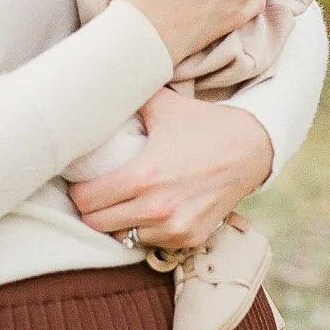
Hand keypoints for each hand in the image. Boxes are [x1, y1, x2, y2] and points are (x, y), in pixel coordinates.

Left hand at [67, 87, 274, 250]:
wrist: (251, 149)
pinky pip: (152, 243)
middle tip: (95, 194)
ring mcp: (175, 228)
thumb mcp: (163, 106)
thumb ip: (128, 100)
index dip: (78, 191)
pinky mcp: (190, 239)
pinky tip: (149, 211)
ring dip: (118, 223)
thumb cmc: (203, 125)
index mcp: (144, 176)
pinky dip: (145, 230)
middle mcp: (158, 208)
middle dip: (92, 209)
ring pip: (123, 237)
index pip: (87, 201)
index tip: (81, 182)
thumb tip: (98, 86)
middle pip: (98, 224)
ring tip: (121, 203)